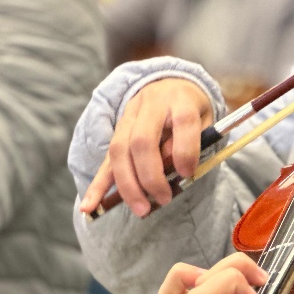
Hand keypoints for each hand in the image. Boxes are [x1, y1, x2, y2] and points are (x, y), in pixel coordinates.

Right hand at [79, 78, 214, 217]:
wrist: (170, 83)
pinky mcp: (117, 131)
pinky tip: (89, 207)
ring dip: (128, 185)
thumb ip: (195, 142)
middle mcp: (151, 105)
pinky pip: (106, 159)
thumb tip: (172, 167)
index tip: (187, 173)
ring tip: (141, 209)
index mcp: (180, 100)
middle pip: (141, 141)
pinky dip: (97, 186)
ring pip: (119, 151)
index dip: (185, 151)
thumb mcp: (205, 120)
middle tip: (163, 200)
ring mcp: (129, 117)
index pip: (183, 123)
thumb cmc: (192, 109)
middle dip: (150, 176)